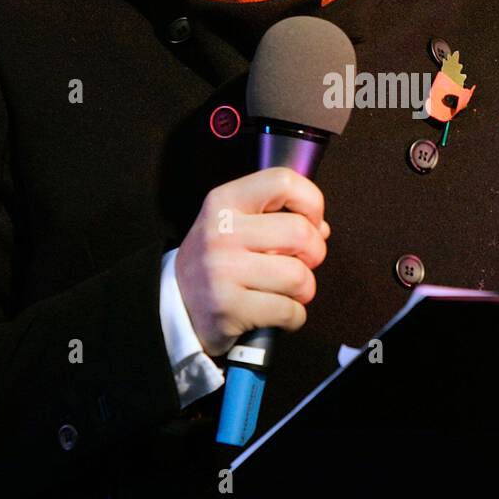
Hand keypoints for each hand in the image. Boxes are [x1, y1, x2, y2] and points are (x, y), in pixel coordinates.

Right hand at [174, 167, 329, 358]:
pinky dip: (294, 317)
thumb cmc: (219, 260)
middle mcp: (221, 231)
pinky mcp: (228, 308)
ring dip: (304, 290)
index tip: (310, 222)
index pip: (283, 181)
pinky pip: (289, 311)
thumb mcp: (235, 223)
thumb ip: (277, 216)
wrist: (177, 307)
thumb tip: (322, 229)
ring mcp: (222, 270)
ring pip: (299, 277)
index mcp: (225, 201)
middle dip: (314, 254)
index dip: (311, 202)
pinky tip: (278, 312)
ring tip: (288, 291)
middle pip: (301, 233)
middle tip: (302, 264)